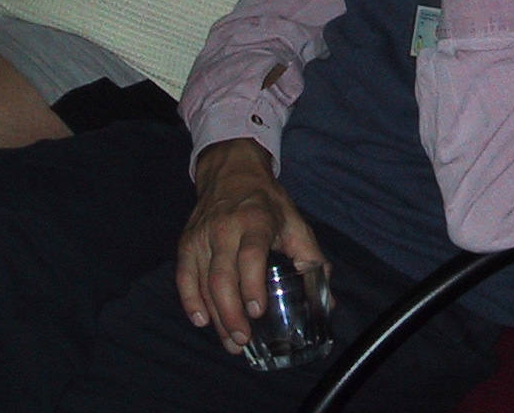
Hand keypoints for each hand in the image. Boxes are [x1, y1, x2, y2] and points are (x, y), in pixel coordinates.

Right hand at [176, 139, 327, 353]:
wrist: (231, 172)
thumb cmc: (267, 202)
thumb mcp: (295, 222)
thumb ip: (311, 258)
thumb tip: (329, 301)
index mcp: (256, 221)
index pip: (250, 255)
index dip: (252, 285)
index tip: (258, 312)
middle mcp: (225, 228)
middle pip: (222, 277)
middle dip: (231, 313)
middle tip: (243, 340)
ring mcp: (202, 236)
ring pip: (203, 283)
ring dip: (215, 316)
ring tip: (230, 342)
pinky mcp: (186, 243)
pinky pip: (183, 277)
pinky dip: (189, 301)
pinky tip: (201, 321)